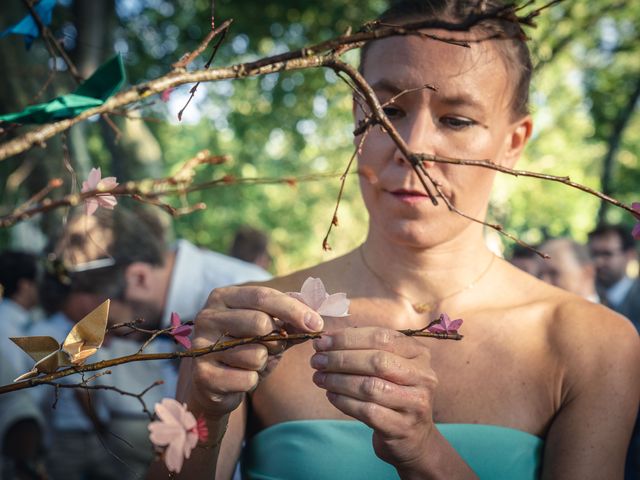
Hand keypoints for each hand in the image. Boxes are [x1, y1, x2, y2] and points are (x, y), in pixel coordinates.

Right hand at [180, 285, 323, 419]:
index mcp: (222, 297)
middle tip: (276, 347)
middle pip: (260, 322)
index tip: (317, 324)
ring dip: (263, 363)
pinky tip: (240, 378)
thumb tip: (317, 309)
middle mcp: (207, 317)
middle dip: (278, 339)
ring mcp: (201, 346)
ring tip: (251, 363)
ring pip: (256, 355)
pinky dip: (252, 381)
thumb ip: (290, 317)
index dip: (294, 309)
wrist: (215, 384)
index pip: (263, 296)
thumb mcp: (268, 328)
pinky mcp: (202, 375)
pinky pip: (247, 379)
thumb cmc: (246, 348)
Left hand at [311, 327, 437, 468]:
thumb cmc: (394, 394)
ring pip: (370, 387)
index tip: (322, 341)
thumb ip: (366, 349)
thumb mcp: (390, 366)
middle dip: (341, 359)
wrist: (414, 438)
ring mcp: (415, 403)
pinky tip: (331, 395)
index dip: (348, 338)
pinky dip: (344, 401)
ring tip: (319, 377)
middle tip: (316, 360)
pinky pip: (367, 411)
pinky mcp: (403, 427)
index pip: (381, 337)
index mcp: (419, 353)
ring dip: (338, 380)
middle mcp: (423, 376)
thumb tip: (328, 338)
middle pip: (377, 361)